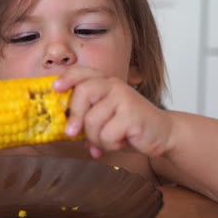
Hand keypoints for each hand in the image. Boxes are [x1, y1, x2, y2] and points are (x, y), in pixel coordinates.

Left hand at [53, 67, 172, 158]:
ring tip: (110, 139)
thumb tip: (64, 130)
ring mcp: (124, 97)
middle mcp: (114, 85)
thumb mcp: (105, 118)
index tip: (55, 88)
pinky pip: (107, 134)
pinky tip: (122, 142)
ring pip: (92, 120)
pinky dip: (110, 144)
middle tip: (71, 133)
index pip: (82, 72)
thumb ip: (86, 119)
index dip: (67, 78)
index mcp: (105, 83)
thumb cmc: (129, 126)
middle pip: (83, 93)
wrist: (162, 134)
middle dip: (75, 116)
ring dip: (97, 138)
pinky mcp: (132, 114)